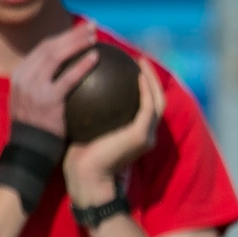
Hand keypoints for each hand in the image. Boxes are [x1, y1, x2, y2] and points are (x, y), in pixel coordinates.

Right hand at [7, 21, 100, 136]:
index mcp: (20, 74)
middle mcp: (23, 77)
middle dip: (71, 33)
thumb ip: (43, 84)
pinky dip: (82, 65)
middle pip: (50, 46)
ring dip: (77, 42)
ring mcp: (33, 88)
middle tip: (91, 26)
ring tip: (94, 36)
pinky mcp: (47, 100)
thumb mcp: (31, 101)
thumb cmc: (37, 128)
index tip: (80, 30)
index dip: (63, 36)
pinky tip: (96, 57)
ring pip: (56, 56)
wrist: (28, 151)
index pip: (43, 48)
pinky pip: (67, 78)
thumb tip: (66, 71)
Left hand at [64, 56, 163, 208]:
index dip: (143, 86)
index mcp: (136, 134)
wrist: (84, 177)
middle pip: (157, 100)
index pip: (145, 106)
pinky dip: (146, 89)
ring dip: (152, 79)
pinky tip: (137, 74)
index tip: (129, 67)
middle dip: (152, 78)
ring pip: (157, 100)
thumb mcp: (87, 127)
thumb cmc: (80, 156)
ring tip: (140, 61)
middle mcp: (147, 134)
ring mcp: (147, 135)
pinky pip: (147, 106)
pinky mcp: (142, 134)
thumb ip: (92, 111)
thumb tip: (80, 88)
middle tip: (139, 59)